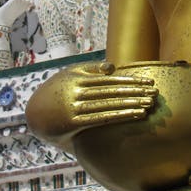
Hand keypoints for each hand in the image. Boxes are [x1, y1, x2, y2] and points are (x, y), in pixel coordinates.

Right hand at [26, 62, 157, 145]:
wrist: (34, 115)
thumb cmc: (56, 92)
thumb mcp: (69, 75)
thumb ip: (90, 69)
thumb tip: (112, 67)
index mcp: (78, 78)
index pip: (111, 79)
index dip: (131, 80)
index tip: (149, 82)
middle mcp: (78, 91)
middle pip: (114, 90)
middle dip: (136, 91)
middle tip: (156, 93)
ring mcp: (76, 107)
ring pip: (110, 104)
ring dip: (132, 104)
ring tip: (150, 105)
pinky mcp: (74, 123)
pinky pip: (102, 118)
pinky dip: (121, 116)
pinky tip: (135, 115)